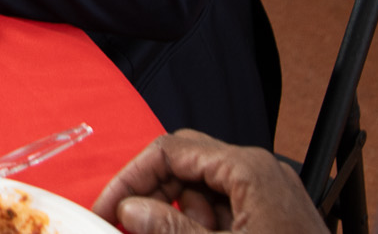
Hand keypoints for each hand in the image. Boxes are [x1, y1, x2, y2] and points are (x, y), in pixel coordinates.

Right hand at [91, 131, 325, 233]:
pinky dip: (200, 227)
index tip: (108, 207)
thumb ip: (172, 231)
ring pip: (200, 190)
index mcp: (247, 169)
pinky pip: (222, 211)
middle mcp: (257, 172)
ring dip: (176, 216)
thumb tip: (131, 210)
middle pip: (185, 165)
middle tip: (125, 226)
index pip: (171, 151)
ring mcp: (265, 194)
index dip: (132, 178)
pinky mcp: (269, 218)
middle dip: (152, 196)